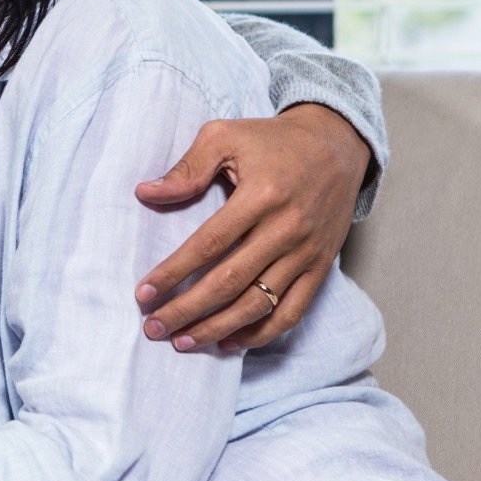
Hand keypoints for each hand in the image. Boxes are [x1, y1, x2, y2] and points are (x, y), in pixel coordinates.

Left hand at [133, 103, 371, 351]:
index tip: (143, 294)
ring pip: (258, 305)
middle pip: (229, 282)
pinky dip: (260, 334)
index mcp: (261, 196)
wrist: (337, 145)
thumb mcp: (226, 136)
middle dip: (186, 310)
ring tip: (182, 342)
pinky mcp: (320, 267)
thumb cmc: (273, 141)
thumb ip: (187, 167)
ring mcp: (306, 253)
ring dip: (217, 329)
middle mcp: (287, 229)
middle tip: (154, 327)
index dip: (173, 273)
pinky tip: (228, 343)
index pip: (208, 244)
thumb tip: (146, 193)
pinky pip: (291, 312)